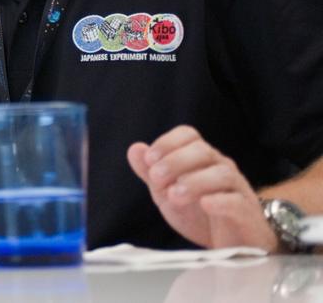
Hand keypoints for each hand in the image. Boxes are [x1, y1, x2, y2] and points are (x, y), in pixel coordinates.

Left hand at [127, 125, 275, 249]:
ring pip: (222, 173)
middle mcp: (222, 168)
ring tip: (174, 196)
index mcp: (202, 160)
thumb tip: (135, 148)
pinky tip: (204, 204)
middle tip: (156, 179)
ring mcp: (238, 190)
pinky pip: (237, 202)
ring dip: (194, 182)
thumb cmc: (200, 216)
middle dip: (175, 162)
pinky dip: (220, 201)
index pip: (188, 135)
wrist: (231, 247)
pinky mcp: (247, 215)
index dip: (167, 143)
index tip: (150, 160)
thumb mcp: (168, 194)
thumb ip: (151, 174)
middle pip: (203, 151)